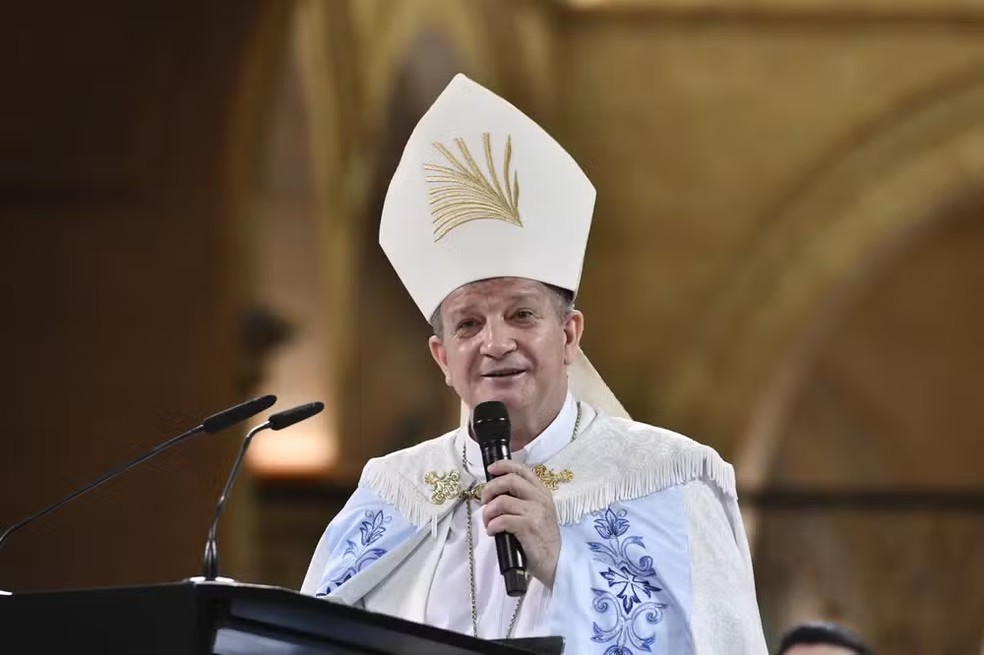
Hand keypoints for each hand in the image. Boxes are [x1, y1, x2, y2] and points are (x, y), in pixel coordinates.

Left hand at [481, 459, 560, 587]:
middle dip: (490, 488)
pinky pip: (502, 520)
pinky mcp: (528, 527)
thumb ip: (523, 499)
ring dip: (488, 511)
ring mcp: (535, 512)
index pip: (522, 470)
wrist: (555, 561)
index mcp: (542, 492)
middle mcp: (540, 498)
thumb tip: (496, 492)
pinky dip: (492, 525)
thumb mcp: (538, 513)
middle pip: (509, 480)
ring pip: (502, 501)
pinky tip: (492, 532)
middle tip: (484, 501)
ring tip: (488, 522)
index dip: (504, 466)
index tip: (491, 469)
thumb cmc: (542, 538)